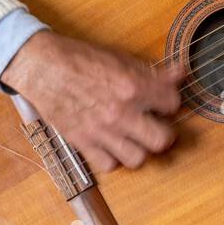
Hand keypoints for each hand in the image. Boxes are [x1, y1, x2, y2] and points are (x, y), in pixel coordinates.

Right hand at [1, 30, 187, 172]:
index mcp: (134, 86)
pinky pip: (109, 165)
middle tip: (157, 125)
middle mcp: (121, 113)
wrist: (43, 68)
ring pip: (138, 158)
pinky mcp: (83, 143)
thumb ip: (153, 72)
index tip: (163, 102)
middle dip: (164, 132)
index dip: (170, 102)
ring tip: (135, 138)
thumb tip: (180, 73)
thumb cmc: (81, 60)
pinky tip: (112, 144)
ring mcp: (102, 131)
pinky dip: (113, 158)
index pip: (172, 104)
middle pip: (162, 140)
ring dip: (140, 149)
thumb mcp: (121, 59)